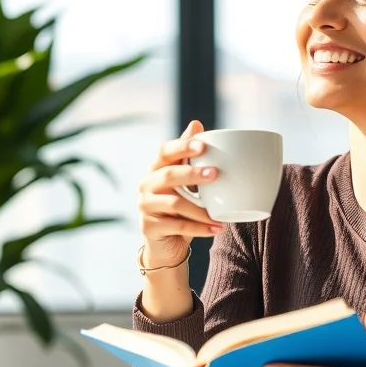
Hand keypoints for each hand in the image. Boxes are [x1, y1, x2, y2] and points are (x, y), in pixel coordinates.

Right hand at [138, 120, 222, 266]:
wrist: (167, 243)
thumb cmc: (180, 206)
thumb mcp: (186, 180)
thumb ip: (190, 155)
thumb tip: (196, 123)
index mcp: (155, 168)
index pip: (164, 152)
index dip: (182, 146)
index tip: (203, 145)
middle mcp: (145, 184)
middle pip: (168, 175)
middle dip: (192, 173)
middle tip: (215, 174)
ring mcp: (145, 206)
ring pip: (175, 203)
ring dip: (201, 209)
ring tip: (221, 213)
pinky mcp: (149, 227)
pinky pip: (178, 226)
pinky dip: (200, 228)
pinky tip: (217, 228)